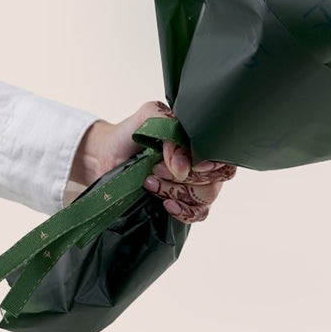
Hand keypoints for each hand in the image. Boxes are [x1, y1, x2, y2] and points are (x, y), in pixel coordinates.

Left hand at [70, 100, 235, 222]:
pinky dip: (185, 212)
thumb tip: (183, 166)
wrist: (106, 156)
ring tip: (151, 182)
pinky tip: (167, 205)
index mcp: (200, 138)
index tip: (195, 164)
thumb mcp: (149, 117)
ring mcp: (193, 184)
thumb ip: (169, 130)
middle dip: (189, 176)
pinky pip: (199, 214)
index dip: (213, 161)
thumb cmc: (130, 133)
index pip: (224, 152)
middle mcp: (202, 162)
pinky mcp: (182, 203)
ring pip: (207, 196)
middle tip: (157, 168)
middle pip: (219, 177)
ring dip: (179, 191)